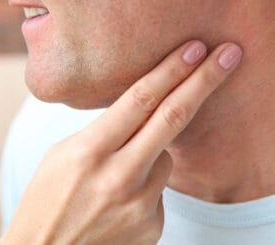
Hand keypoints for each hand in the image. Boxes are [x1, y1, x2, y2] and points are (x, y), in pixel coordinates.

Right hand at [0, 41, 241, 244]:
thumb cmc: (46, 203)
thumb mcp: (61, 156)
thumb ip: (104, 132)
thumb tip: (144, 111)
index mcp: (89, 151)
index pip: (140, 99)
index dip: (171, 70)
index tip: (195, 48)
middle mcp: (119, 176)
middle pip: (172, 118)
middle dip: (204, 81)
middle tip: (228, 54)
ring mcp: (139, 205)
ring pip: (164, 158)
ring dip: (150, 155)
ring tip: (111, 181)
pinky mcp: (152, 226)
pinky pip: (159, 191)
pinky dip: (144, 189)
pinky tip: (115, 206)